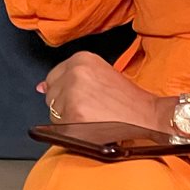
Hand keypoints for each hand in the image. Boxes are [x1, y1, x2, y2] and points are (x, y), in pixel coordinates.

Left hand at [38, 52, 166, 130]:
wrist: (148, 115)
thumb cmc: (127, 99)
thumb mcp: (99, 75)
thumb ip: (69, 78)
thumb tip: (41, 87)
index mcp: (81, 58)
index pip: (53, 77)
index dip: (64, 92)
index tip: (78, 98)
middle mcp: (75, 72)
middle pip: (51, 95)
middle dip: (64, 105)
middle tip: (90, 109)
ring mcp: (73, 93)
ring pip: (54, 111)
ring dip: (68, 118)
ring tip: (93, 117)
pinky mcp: (74, 114)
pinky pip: (60, 126)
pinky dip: (72, 130)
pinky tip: (90, 126)